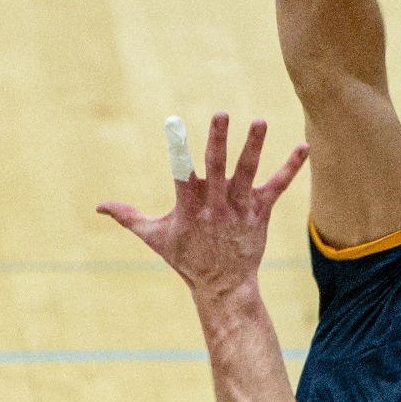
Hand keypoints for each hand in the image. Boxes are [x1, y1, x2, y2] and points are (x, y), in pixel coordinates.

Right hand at [97, 113, 308, 298]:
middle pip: (217, 168)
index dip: (178, 150)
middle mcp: (215, 206)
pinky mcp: (259, 213)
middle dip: (219, 141)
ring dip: (254, 147)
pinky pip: (277, 186)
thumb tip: (98, 207)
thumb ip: (128, 217)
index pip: (182, 174)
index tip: (174, 124)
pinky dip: (291, 167)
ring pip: (248, 173)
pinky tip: (303, 146)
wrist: (223, 286)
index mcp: (188, 208)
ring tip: (260, 122)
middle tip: (221, 115)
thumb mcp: (154, 238)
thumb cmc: (185, 258)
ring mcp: (239, 209)